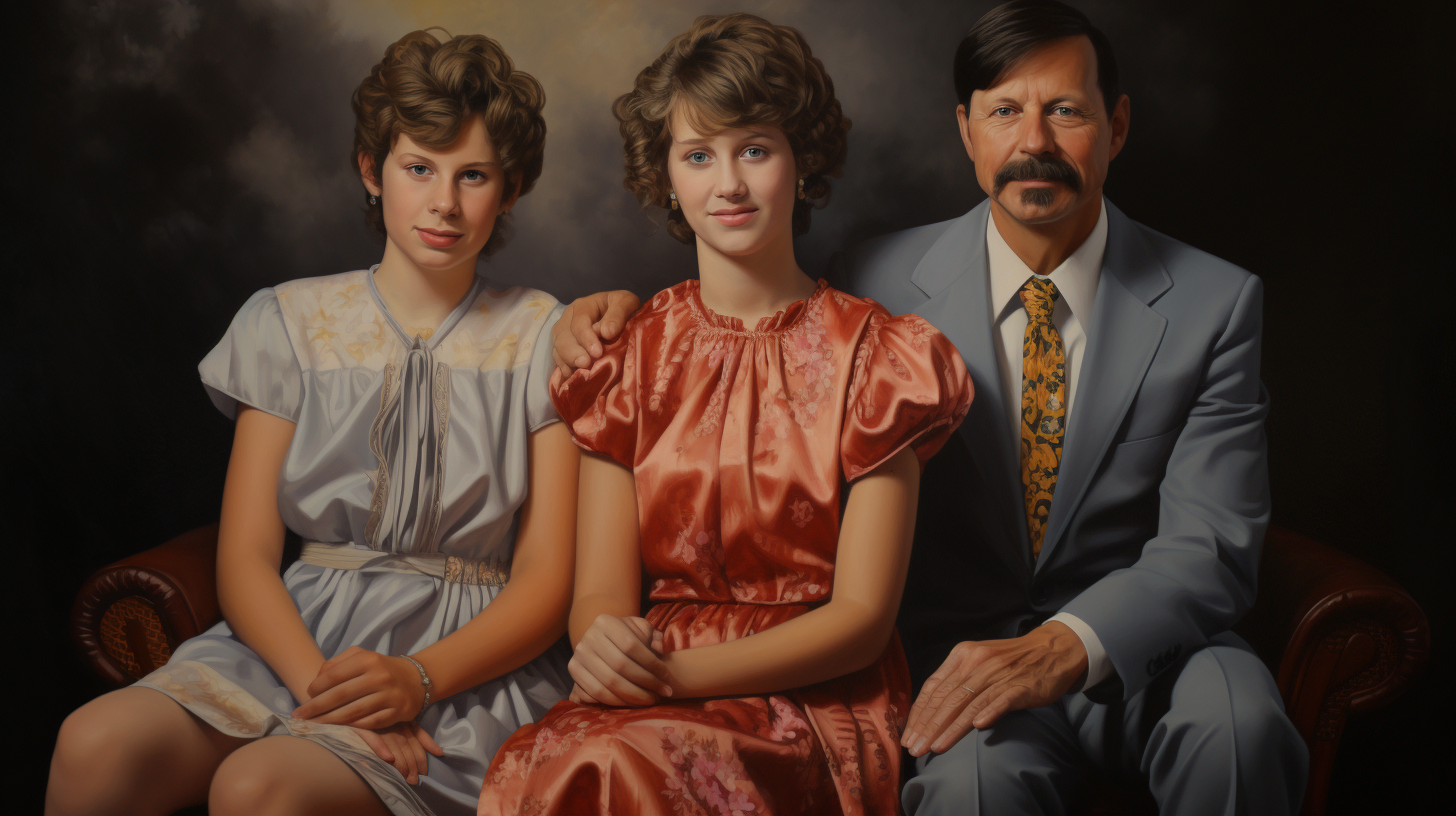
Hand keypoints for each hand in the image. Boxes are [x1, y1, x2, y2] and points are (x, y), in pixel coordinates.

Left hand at [294, 646, 425, 728]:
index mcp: (368, 659)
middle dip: (316, 708)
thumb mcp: (361, 657)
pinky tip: (340, 730)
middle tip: (299, 716)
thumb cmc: (380, 668)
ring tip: (314, 726)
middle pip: (340, 695)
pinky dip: (352, 728)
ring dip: (330, 721)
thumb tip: (316, 681)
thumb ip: (336, 664)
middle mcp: (379, 676)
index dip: (316, 688)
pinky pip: (369, 724)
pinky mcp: (397, 712)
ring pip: (353, 712)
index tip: (306, 696)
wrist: (416, 680)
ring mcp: (389, 695)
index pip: (334, 675)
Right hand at [352, 722, 444, 785]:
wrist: (358, 714)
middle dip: (413, 765)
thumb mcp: (407, 726)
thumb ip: (423, 738)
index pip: (418, 740)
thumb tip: (440, 752)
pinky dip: (381, 749)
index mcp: (406, 722)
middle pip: (408, 747)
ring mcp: (380, 727)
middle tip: (414, 780)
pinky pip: (374, 740)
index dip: (422, 758)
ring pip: (394, 746)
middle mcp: (395, 724)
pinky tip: (388, 759)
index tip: (424, 772)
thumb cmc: (386, 723)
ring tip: (405, 778)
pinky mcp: (364, 729)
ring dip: (401, 763)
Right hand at [552, 290, 640, 376]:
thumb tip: (607, 332)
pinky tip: (573, 376)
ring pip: (558, 347)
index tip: (598, 352)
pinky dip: (564, 367)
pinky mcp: (564, 346)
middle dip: (573, 352)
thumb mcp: (626, 302)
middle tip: (586, 364)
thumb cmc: (622, 307)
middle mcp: (569, 318)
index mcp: (583, 306)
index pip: (579, 322)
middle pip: (563, 336)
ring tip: (580, 372)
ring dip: (568, 361)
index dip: (587, 338)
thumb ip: (618, 314)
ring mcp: (564, 333)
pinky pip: (558, 357)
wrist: (619, 311)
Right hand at [568, 615, 670, 706]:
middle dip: (647, 683)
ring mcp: (577, 655)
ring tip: (652, 700)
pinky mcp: (573, 672)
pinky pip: (595, 694)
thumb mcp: (640, 630)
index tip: (667, 676)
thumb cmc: (627, 637)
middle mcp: (588, 637)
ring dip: (634, 696)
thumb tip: (657, 646)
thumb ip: (652, 635)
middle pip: (621, 666)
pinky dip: (617, 702)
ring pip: (609, 683)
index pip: (632, 645)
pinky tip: (633, 703)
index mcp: (605, 622)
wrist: (601, 643)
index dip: (652, 663)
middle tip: (664, 692)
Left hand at [900, 621, 1087, 756]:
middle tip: (915, 749)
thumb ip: (956, 681)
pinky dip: (989, 712)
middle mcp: (977, 662)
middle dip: (928, 726)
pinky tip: (977, 727)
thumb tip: (930, 711)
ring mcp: (999, 674)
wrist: (1052, 648)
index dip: (919, 714)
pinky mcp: (1021, 686)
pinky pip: (1001, 700)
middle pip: (947, 698)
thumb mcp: (978, 662)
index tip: (908, 736)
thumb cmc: (1010, 660)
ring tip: (936, 747)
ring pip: (969, 703)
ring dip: (951, 728)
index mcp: (962, 655)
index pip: (933, 687)